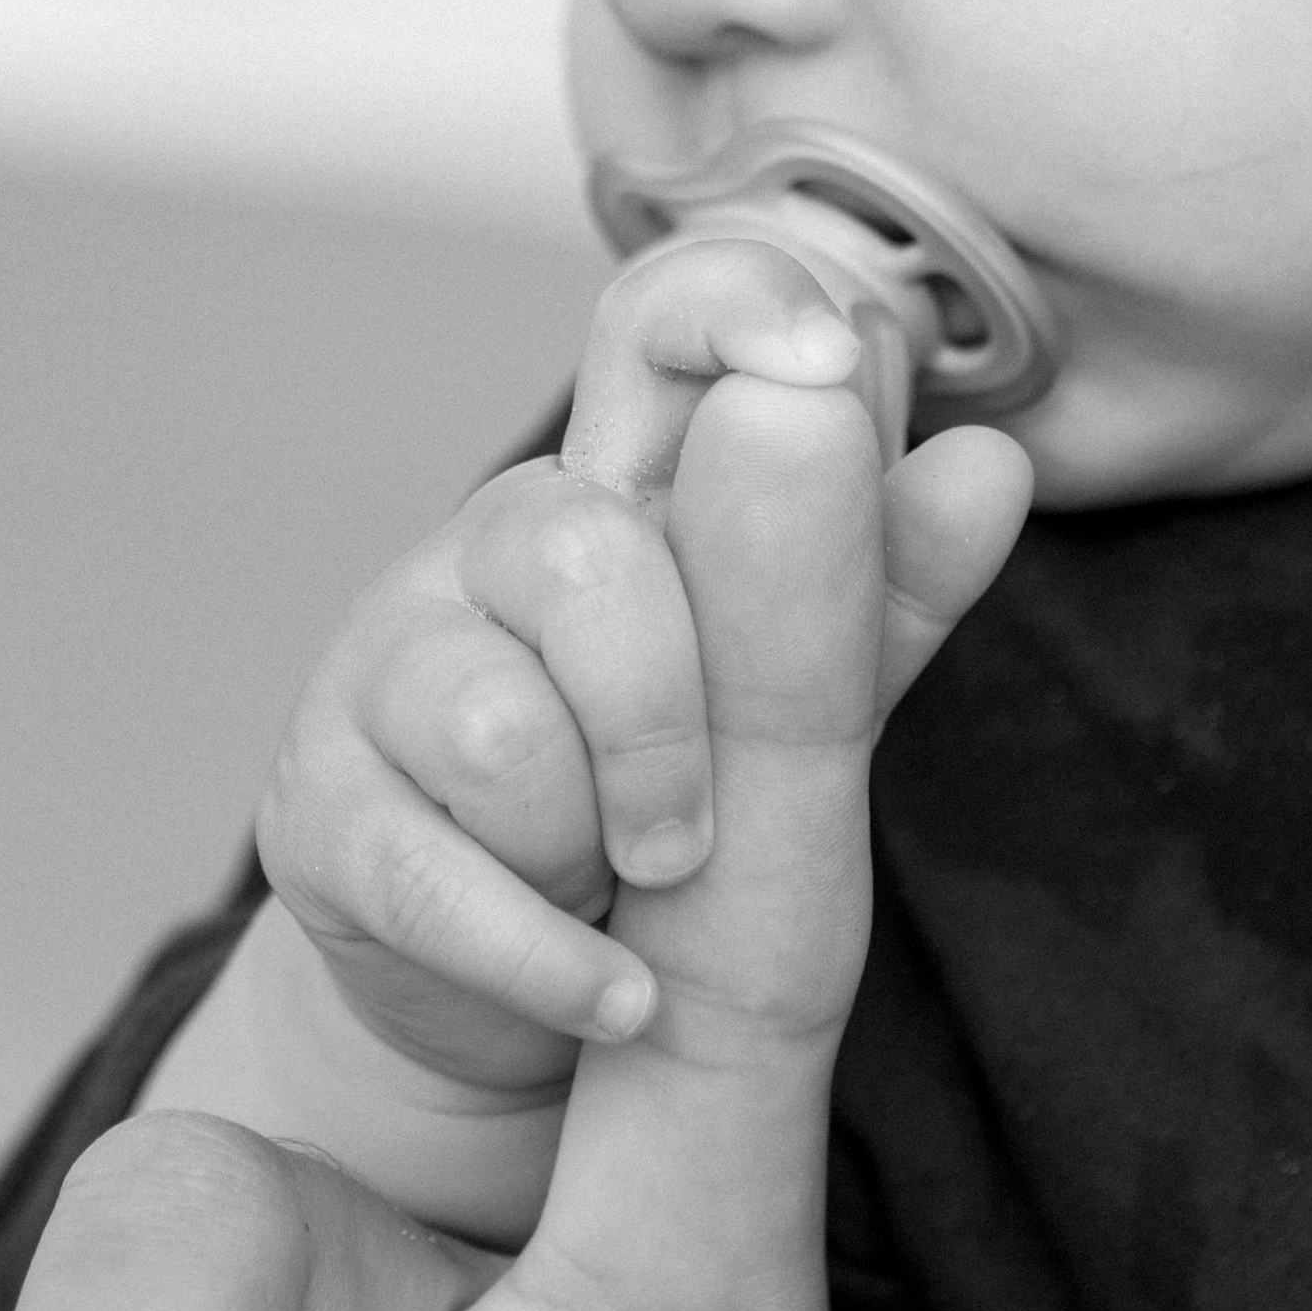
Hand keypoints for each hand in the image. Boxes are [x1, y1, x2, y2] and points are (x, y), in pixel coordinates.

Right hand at [257, 234, 1028, 1092]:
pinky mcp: (318, 806)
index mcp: (627, 490)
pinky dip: (544, 962)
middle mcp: (495, 543)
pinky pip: (433, 874)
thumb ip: (878, 594)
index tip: (821, 366)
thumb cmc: (661, 805)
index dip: (733, 310)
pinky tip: (608, 1000)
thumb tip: (994, 467)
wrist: (513, 996)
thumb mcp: (791, 705)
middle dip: (668, 727)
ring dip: (594, 844)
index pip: (657, 326)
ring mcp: (390, 666)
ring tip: (621, 895)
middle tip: (694, 839)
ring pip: (502, 727)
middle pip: (583, 554)